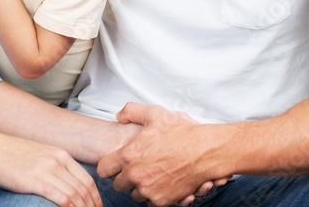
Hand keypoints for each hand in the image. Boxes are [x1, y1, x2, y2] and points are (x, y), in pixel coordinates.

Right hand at [0, 133, 101, 206]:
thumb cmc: (9, 153)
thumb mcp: (38, 153)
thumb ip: (53, 165)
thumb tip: (63, 182)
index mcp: (60, 154)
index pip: (87, 179)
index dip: (95, 197)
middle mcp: (57, 160)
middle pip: (84, 188)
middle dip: (93, 206)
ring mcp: (46, 170)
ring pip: (75, 195)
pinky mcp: (35, 180)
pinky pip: (61, 198)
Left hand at [97, 103, 230, 206]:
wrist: (205, 151)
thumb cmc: (180, 132)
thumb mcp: (154, 114)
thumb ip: (131, 112)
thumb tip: (119, 116)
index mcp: (128, 156)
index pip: (103, 170)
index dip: (109, 166)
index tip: (116, 164)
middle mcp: (135, 176)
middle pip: (118, 186)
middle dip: (125, 178)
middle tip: (137, 168)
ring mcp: (148, 190)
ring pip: (135, 194)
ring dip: (140, 187)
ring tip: (152, 174)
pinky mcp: (162, 200)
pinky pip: (151, 202)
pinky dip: (155, 194)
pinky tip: (163, 181)